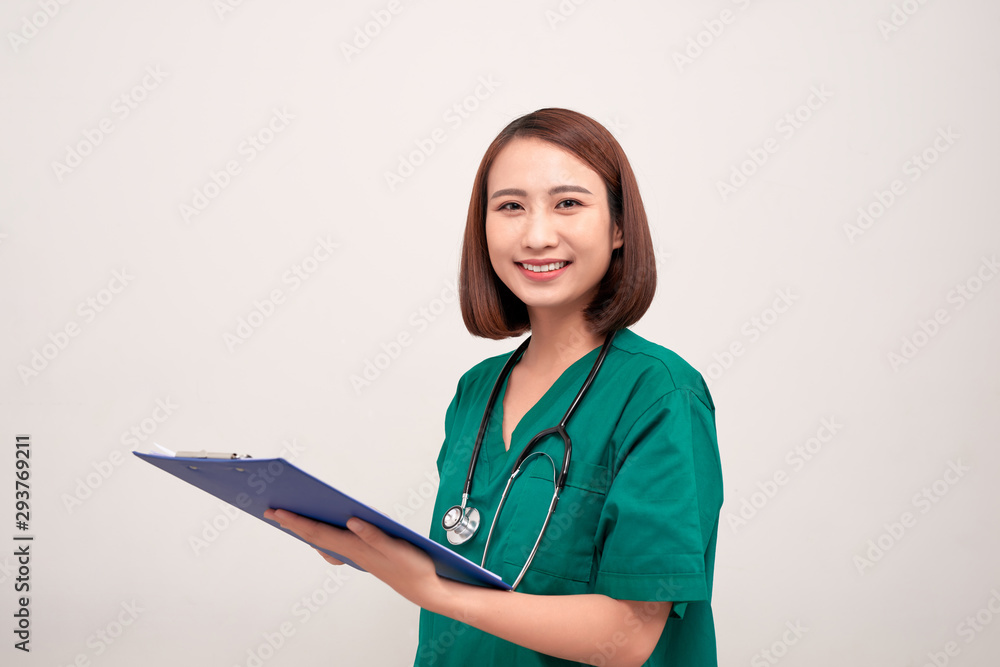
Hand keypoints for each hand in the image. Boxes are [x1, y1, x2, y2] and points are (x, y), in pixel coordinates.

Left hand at [263, 509, 452, 610]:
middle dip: (291, 523)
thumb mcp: (397, 548)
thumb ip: (374, 535)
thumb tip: (352, 521)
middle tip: (271, 511)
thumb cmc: (412, 567)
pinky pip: (333, 544)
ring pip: (322, 540)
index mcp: (355, 548)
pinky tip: (321, 529)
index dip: (297, 521)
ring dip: (304, 529)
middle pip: (314, 535)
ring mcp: (354, 555)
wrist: (423, 588)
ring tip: (289, 517)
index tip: (278, 511)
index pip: (318, 532)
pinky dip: (320, 535)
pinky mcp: (361, 555)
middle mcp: (351, 552)